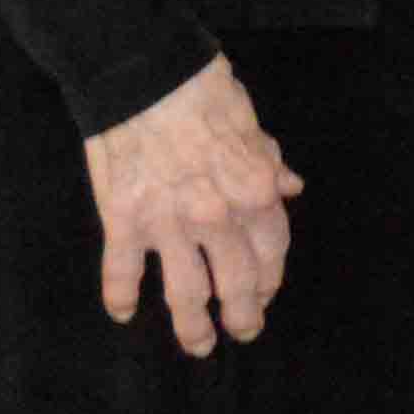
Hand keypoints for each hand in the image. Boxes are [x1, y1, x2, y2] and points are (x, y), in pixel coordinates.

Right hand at [84, 53, 300, 358]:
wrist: (139, 69)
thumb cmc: (198, 85)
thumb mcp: (247, 118)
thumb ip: (267, 160)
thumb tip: (291, 188)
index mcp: (253, 188)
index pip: (272, 249)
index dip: (272, 276)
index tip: (267, 290)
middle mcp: (215, 216)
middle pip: (236, 283)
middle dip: (244, 315)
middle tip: (244, 331)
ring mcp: (167, 224)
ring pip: (185, 294)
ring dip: (193, 327)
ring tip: (199, 345)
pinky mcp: (123, 222)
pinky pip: (122, 273)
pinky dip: (122, 298)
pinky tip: (124, 313)